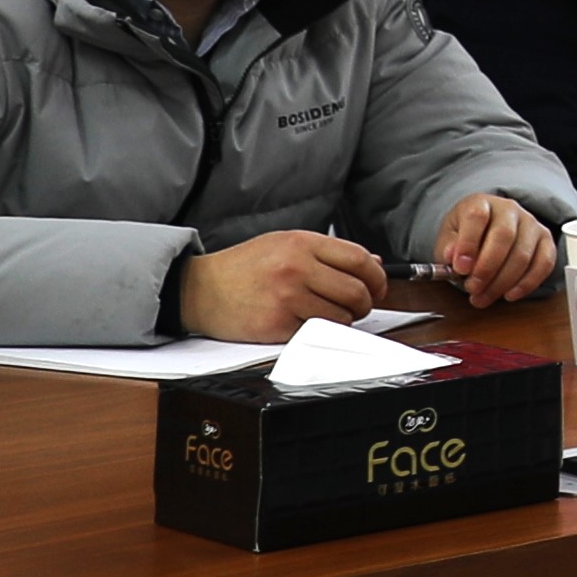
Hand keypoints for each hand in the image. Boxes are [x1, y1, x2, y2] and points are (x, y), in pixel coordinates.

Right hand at [173, 228, 392, 342]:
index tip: (377, 287)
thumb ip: (329, 253)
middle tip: (356, 306)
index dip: (377, 277)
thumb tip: (372, 263)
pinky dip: (316, 332)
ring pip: (342, 317)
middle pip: (357, 291)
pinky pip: (316, 333)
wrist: (199, 289)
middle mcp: (296, 268)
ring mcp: (287, 297)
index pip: (360, 260)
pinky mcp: (277, 325)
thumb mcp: (284, 245)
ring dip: (342, 320)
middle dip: (364, 303)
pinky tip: (302, 321)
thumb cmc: (243, 267)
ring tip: (325, 313)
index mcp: (302, 243)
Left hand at [428, 194, 562, 302]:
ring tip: (484, 297)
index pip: (477, 217)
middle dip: (487, 268)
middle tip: (472, 288)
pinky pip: (544, 263)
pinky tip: (510, 295)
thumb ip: (448, 247)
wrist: (487, 230)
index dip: (468, 244)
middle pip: (504, 236)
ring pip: (523, 254)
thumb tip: (452, 256)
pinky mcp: (545, 241)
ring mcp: (531, 224)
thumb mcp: (448, 237)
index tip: (460, 268)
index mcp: (481, 203)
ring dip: (503, 282)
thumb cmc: (467, 235)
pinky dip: (528, 283)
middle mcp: (509, 209)